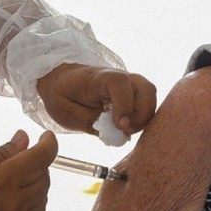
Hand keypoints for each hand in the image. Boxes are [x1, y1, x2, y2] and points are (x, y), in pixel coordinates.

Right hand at [0, 130, 57, 210]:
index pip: (41, 158)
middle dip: (37, 162)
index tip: (45, 136)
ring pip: (43, 195)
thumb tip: (24, 140)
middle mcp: (17, 204)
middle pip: (44, 176)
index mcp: (3, 182)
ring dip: (35, 182)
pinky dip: (34, 202)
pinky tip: (16, 198)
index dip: (48, 143)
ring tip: (12, 179)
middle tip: (18, 158)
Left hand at [37, 63, 157, 136]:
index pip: (120, 84)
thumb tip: (116, 134)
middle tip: (124, 131)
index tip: (120, 126)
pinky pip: (146, 104)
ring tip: (124, 130)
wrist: (60, 80)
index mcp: (98, 78)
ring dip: (143, 118)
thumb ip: (91, 122)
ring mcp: (128, 84)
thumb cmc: (61, 95)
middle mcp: (119, 77)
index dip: (124, 105)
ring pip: (150, 96)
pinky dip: (141, 118)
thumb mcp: (66, 112)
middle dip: (141, 115)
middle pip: (146, 89)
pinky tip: (125, 128)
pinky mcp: (131, 93)